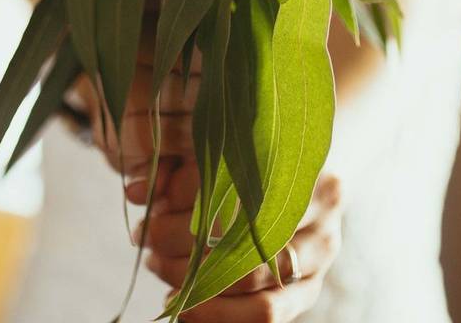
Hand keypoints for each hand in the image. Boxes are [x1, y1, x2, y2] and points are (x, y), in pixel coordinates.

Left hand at [141, 171, 343, 322]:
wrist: (301, 182)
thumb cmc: (255, 162)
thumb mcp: (222, 155)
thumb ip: (182, 171)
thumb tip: (136, 193)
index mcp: (308, 175)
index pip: (245, 205)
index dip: (191, 218)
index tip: (151, 220)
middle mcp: (324, 224)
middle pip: (250, 257)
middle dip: (188, 263)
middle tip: (151, 256)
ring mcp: (319, 266)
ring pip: (261, 302)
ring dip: (205, 303)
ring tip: (170, 292)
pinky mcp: (307, 294)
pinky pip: (265, 320)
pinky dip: (220, 320)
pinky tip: (188, 310)